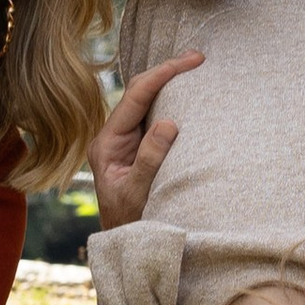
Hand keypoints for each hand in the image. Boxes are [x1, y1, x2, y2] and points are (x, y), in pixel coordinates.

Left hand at [89, 53, 200, 227]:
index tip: (188, 63)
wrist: (127, 247)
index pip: (134, 98)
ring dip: (170, 84)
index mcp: (106, 144)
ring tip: (196, 67)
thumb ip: (150, 160)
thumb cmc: (130, 224)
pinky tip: (189, 94)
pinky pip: (154, 118)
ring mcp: (125, 142)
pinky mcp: (139, 149)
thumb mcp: (138, 194)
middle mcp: (113, 137)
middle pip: (139, 93)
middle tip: (198, 57)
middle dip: (166, 72)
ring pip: (147, 102)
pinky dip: (173, 103)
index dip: (161, 75)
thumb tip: (168, 123)